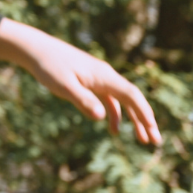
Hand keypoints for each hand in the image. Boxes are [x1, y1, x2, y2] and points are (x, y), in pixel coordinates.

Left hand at [0, 20, 160, 144]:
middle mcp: (107, 76)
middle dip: (145, 120)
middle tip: (155, 141)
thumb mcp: (64, 86)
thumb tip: (102, 117)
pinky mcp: (92, 82)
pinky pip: (111, 100)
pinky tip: (114, 129)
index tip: (152, 131)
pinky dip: (116, 114)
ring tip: (141, 139)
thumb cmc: (49, 67)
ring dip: (134, 119)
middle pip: (133, 99)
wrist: (38, 50)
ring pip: (123, 101)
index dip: (144, 114)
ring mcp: (100, 79)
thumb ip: (83, 100)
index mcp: (104, 77)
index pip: (132, 96)